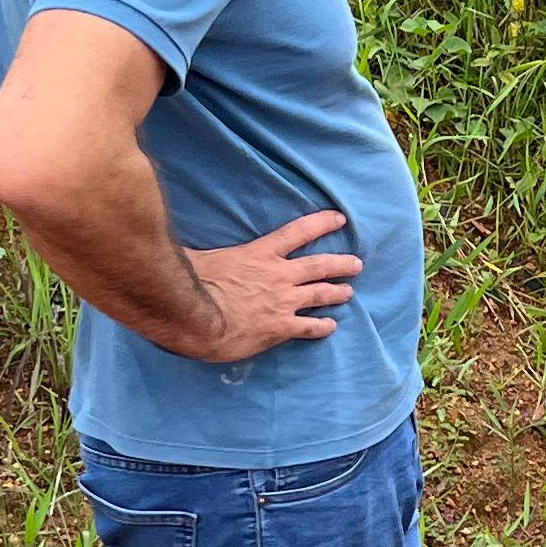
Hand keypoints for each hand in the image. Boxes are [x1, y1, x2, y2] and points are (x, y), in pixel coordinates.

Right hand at [166, 211, 359, 362]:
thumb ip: (205, 251)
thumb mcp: (200, 256)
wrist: (198, 316)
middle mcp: (279, 275)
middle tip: (357, 264)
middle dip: (341, 264)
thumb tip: (189, 247)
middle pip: (319, 265)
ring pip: (320, 294)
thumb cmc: (194, 283)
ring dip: (337, 293)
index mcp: (261, 254)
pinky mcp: (281, 327)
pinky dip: (322, 327)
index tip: (339, 218)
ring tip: (349, 292)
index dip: (321, 223)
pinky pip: (309, 327)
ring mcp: (283, 302)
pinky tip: (330, 327)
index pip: (298, 232)